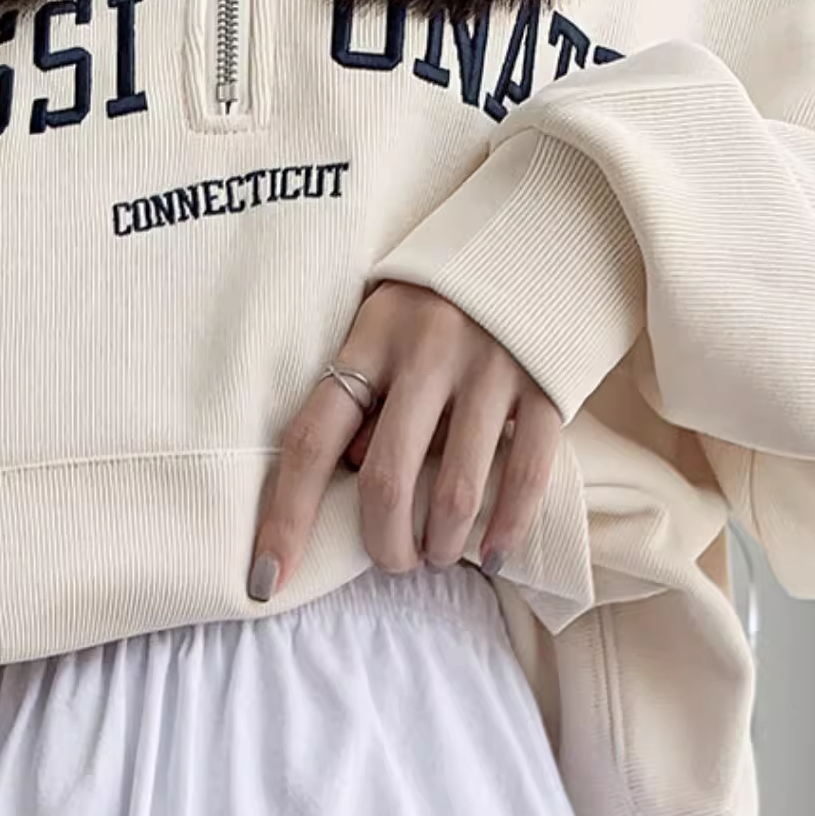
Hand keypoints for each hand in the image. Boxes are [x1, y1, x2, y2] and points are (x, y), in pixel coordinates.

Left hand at [248, 278, 561, 601]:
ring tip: (438, 555)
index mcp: (371, 337)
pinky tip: (492, 554)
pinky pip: (525, 477)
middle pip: (387, 482)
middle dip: (385, 546)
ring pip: (455, 492)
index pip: (311, 440)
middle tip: (394, 562)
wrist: (540, 235)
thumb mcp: (384, 330)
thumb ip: (365, 398)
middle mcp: (428, 349)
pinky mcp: (547, 383)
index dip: (285, 518)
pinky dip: (504, 530)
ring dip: (441, 546)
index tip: (267, 580)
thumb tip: (352, 476)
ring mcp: (492, 366)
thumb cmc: (440, 303)